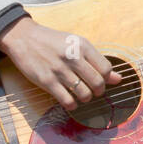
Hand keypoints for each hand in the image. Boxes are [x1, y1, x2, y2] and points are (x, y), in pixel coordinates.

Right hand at [0, 16, 121, 109]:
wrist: (24, 38)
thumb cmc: (53, 41)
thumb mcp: (76, 44)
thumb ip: (96, 60)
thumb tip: (118, 78)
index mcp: (82, 46)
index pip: (106, 69)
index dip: (106, 78)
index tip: (100, 80)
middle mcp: (73, 57)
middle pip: (97, 83)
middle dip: (99, 91)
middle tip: (93, 91)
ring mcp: (60, 70)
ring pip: (84, 94)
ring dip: (86, 98)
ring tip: (81, 95)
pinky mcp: (47, 81)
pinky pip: (67, 101)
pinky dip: (72, 105)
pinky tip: (70, 101)